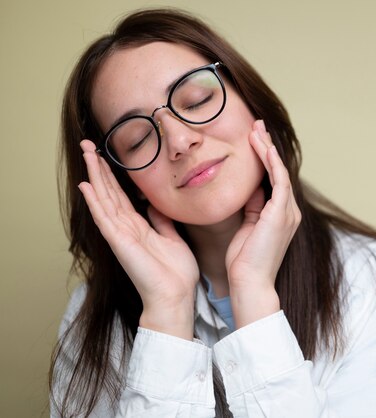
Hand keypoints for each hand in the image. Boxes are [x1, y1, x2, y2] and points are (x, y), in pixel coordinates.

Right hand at [78, 140, 197, 339]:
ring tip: (86, 154)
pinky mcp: (120, 242)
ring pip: (104, 199)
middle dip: (99, 168)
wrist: (176, 296)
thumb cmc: (176, 273)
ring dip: (95, 176)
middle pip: (108, 192)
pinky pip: (105, 218)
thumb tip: (155, 205)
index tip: (106, 156)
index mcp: (138, 226)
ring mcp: (120, 235)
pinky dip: (95, 201)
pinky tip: (87, 185)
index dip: (113, 176)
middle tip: (88, 145)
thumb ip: (162, 221)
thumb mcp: (172, 238)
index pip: (122, 196)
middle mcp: (125, 228)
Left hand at [225, 120, 301, 327]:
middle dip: (267, 146)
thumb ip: (251, 207)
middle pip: (278, 170)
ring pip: (279, 171)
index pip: (273, 179)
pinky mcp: (281, 213)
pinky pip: (279, 180)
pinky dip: (271, 162)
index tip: (254, 139)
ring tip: (257, 130)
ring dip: (268, 149)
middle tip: (257, 125)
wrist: (250, 282)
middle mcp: (289, 211)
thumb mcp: (246, 227)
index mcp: (280, 215)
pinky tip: (263, 146)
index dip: (264, 158)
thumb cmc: (244, 261)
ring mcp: (288, 212)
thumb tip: (249, 188)